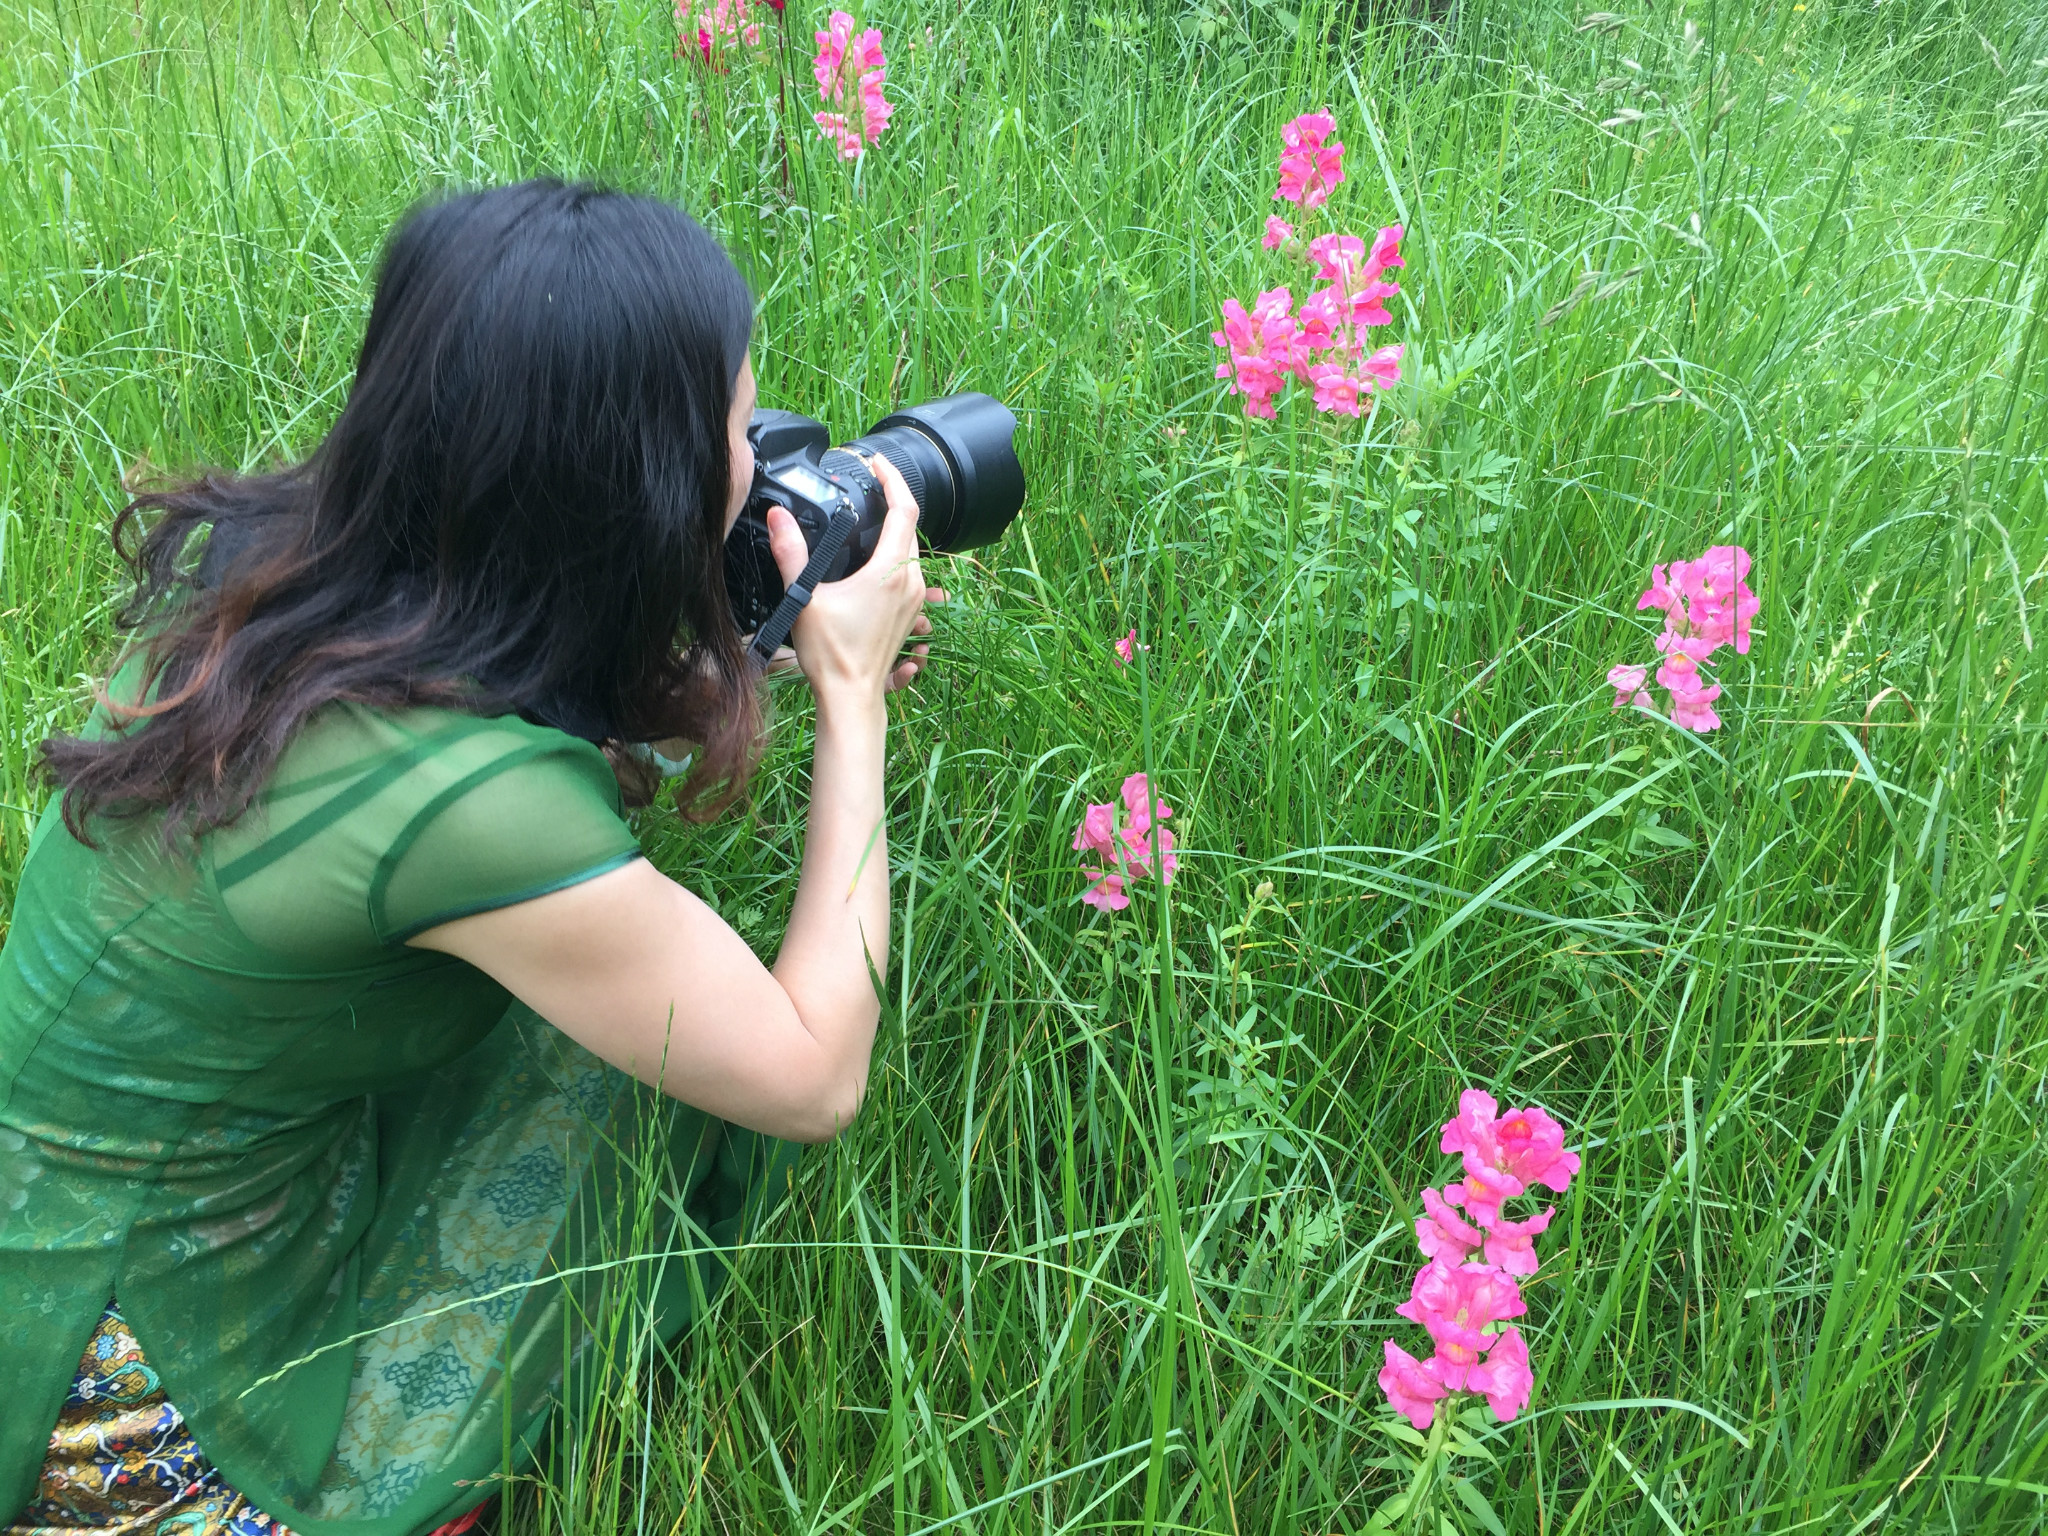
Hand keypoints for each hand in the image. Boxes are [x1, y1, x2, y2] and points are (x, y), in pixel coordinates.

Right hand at [766, 454, 945, 702]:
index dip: (893, 479)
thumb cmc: (831, 654)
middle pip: (911, 527)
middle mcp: (911, 582)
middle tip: (871, 483)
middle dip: (894, 500)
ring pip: (913, 551)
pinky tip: (877, 558)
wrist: (851, 697)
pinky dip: (898, 555)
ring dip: (896, 530)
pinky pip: (911, 572)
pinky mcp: (912, 614)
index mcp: (891, 572)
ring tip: (872, 516)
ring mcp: (916, 600)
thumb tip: (777, 516)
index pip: (905, 509)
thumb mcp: (804, 598)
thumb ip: (791, 553)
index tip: (877, 462)